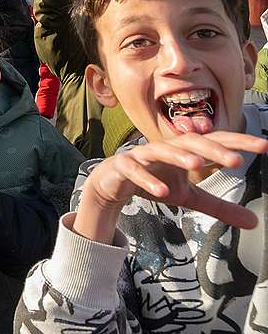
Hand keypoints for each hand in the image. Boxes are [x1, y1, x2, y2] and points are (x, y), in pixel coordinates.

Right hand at [74, 131, 267, 244]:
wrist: (113, 182)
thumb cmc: (154, 181)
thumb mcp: (190, 196)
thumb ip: (219, 206)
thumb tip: (254, 222)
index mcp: (184, 151)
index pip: (214, 142)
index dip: (237, 143)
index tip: (263, 147)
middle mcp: (165, 148)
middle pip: (190, 142)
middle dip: (212, 150)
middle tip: (236, 161)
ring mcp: (142, 155)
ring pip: (161, 150)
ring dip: (178, 156)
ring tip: (197, 166)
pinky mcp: (123, 166)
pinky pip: (134, 170)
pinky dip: (147, 179)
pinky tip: (163, 192)